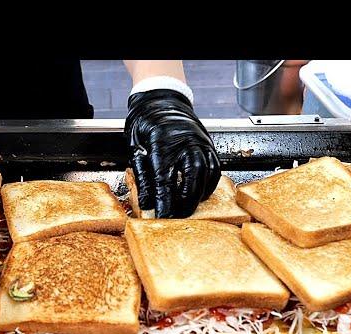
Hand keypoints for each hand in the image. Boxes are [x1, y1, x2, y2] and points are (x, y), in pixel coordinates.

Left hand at [124, 89, 220, 217]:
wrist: (161, 98)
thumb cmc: (145, 122)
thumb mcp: (135, 147)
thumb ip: (142, 175)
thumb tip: (147, 202)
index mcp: (162, 143)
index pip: (165, 179)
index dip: (164, 201)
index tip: (162, 216)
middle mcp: (185, 142)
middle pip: (191, 178)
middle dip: (186, 202)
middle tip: (178, 217)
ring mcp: (200, 142)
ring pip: (206, 173)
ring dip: (199, 195)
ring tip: (190, 208)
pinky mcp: (208, 143)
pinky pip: (215, 167)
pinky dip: (210, 183)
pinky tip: (202, 193)